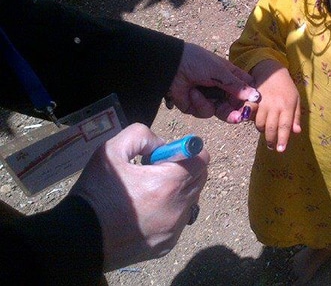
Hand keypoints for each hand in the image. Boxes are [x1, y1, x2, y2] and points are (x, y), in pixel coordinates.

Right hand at [69, 123, 209, 271]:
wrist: (78, 239)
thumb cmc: (96, 192)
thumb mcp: (111, 151)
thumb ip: (141, 136)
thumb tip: (161, 144)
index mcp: (169, 183)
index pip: (202, 158)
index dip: (187, 151)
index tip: (166, 155)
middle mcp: (178, 208)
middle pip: (200, 178)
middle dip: (184, 169)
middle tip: (156, 171)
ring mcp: (174, 229)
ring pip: (191, 200)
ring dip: (178, 191)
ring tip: (147, 192)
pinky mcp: (167, 245)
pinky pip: (178, 221)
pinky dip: (169, 212)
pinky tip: (144, 212)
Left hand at [167, 43, 259, 122]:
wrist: (171, 66)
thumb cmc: (197, 62)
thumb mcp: (219, 72)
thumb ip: (237, 86)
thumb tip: (256, 96)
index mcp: (230, 77)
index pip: (246, 90)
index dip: (250, 99)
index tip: (253, 105)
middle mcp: (222, 89)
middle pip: (235, 106)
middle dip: (235, 112)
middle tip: (238, 117)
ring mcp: (210, 98)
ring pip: (220, 112)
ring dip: (209, 103)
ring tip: (199, 92)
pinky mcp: (197, 107)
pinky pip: (204, 112)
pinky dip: (198, 103)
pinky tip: (191, 92)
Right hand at [246, 59, 300, 151]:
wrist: (272, 72)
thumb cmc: (287, 88)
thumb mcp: (296, 100)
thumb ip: (296, 116)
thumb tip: (296, 132)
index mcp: (287, 106)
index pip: (285, 126)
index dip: (282, 139)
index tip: (281, 150)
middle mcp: (275, 106)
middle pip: (271, 128)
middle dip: (270, 140)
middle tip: (271, 147)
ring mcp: (263, 103)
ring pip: (259, 123)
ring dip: (262, 130)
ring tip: (266, 130)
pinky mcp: (253, 99)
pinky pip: (250, 114)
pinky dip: (251, 120)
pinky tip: (254, 120)